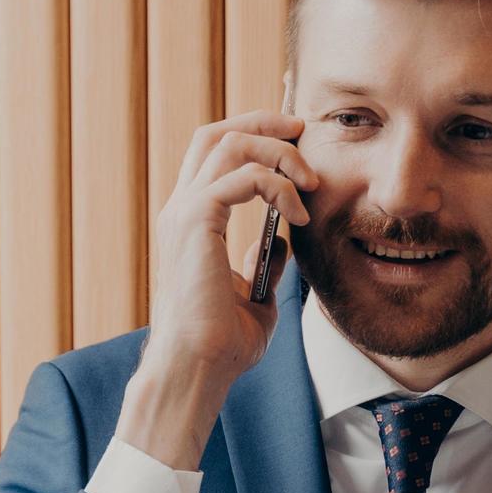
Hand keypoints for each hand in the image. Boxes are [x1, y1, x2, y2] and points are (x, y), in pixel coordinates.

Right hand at [116, 110, 319, 468]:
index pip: (214, 153)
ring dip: (278, 153)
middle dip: (264, 122)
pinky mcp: (195, 222)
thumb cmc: (220, 345)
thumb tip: (282, 241)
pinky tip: (298, 214)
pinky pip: (243, 177)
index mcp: (190, 221)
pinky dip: (278, 186)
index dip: (254, 134)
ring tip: (310, 182)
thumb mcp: (254, 295)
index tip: (296, 141)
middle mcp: (181, 209)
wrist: (197, 369)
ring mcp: (184, 213)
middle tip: (304, 131)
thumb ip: (263, 263)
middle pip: (217, 133)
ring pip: (230, 144)